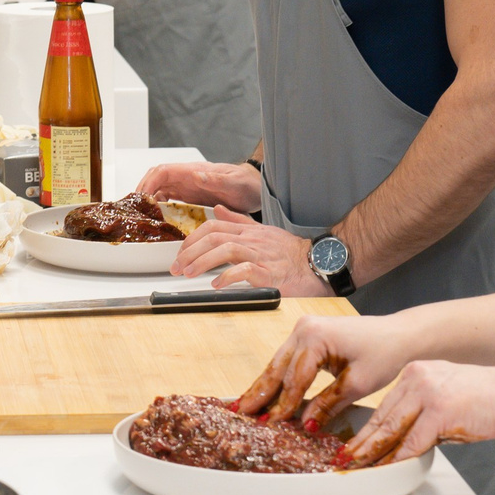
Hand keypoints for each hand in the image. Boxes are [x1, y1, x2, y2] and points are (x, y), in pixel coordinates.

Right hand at [136, 160, 262, 212]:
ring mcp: (187, 188)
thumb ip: (215, 179)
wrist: (256, 189)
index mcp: (193, 172)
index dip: (148, 183)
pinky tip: (158, 219)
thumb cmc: (246, 184)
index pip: (162, 172)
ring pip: (159, 190)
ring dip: (148, 200)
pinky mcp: (191, 198)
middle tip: (136, 210)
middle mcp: (187, 179)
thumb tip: (195, 175)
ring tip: (142, 216)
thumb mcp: (234, 182)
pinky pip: (169, 201)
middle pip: (155, 180)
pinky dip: (159, 208)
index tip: (141, 197)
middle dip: (142, 192)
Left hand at [168, 204, 324, 292]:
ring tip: (189, 274)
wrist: (318, 262)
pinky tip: (216, 284)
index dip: (192, 239)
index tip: (180, 254)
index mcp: (247, 230)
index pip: (212, 226)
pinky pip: (245, 270)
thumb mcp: (261, 230)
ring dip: (202, 262)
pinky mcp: (269, 272)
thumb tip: (217, 210)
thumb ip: (238, 220)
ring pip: (225, 249)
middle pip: (213, 237)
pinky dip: (228, 276)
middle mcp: (251, 239)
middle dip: (190, 252)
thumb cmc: (289, 251)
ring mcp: (260, 254)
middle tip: (176, 268)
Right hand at [235, 311, 417, 427]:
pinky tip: (264, 391)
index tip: (272, 424)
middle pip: (278, 367)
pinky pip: (288, 359)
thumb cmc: (384, 353)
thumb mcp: (357, 384)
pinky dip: (278, 377)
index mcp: (315, 337)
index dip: (283, 404)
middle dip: (260, 392)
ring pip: (279, 363)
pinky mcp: (308, 334)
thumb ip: (328, 404)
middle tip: (242, 414)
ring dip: (264, 385)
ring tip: (245, 405)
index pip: (294, 378)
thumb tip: (306, 424)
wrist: (399, 336)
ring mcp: (303, 329)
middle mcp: (304, 328)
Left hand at [341, 359, 494, 468]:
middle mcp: (416, 379)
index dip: (366, 428)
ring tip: (356, 465)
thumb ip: (423, 408)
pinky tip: (387, 467)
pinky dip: (398, 457)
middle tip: (344, 458)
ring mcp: (426, 395)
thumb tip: (406, 436)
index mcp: (414, 373)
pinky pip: (412, 441)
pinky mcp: (439, 412)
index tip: (353, 443)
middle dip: (361, 442)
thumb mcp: (445, 391)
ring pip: (391, 429)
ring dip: (372, 452)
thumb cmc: (486, 396)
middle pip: (382, 417)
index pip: (384, 406)